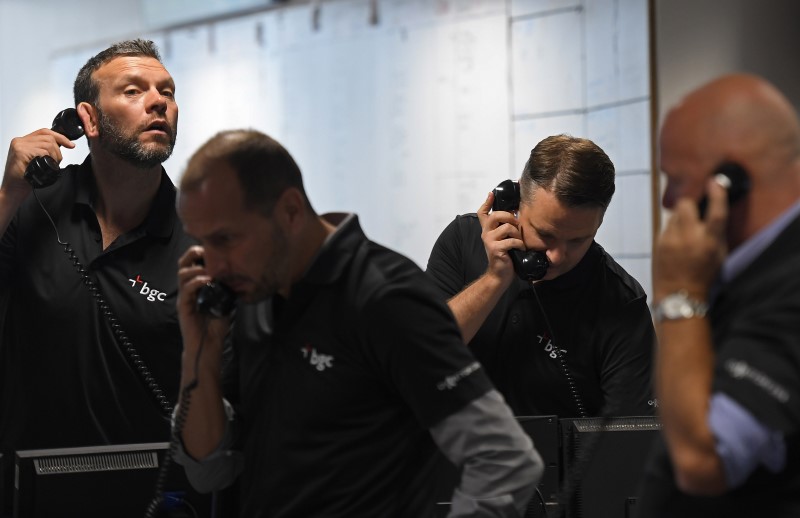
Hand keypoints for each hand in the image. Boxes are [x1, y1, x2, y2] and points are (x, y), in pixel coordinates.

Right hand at [1, 129, 74, 199]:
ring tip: (51, 164)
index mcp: (23, 141)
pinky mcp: (20, 152)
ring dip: (54, 156)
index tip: (70, 145)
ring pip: (47, 144)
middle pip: (48, 138)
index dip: (60, 137)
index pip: (44, 132)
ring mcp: (19, 146)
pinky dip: (48, 158)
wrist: (13, 188)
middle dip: (58, 150)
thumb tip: (63, 146)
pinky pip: (41, 152)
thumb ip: (44, 150)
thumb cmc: (24, 176)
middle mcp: (20, 141)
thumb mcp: (36, 160)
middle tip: (57, 161)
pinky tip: (45, 165)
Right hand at [177, 246, 230, 365]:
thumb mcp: (226, 302)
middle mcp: (188, 288)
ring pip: (182, 273)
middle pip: (183, 263)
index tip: (214, 249)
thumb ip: (229, 289)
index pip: (193, 262)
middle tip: (206, 252)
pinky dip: (196, 282)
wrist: (209, 345)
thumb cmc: (217, 325)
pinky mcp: (183, 306)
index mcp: (197, 285)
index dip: (200, 252)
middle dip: (193, 253)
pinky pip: (186, 289)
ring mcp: (185, 297)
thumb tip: (242, 276)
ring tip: (209, 269)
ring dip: (196, 268)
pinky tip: (206, 281)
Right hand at [476, 191, 523, 285]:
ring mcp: (489, 241)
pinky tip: (520, 249)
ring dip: (517, 234)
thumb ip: (505, 228)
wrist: (499, 275)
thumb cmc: (504, 256)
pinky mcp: (495, 249)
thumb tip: (515, 214)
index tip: (491, 194)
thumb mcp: (503, 239)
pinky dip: (519, 244)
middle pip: (496, 215)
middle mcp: (485, 234)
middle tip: (516, 224)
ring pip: (507, 227)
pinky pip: (512, 241)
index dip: (486, 202)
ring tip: (520, 241)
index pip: (482, 213)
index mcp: (487, 230)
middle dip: (510, 217)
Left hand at [653, 178, 727, 300]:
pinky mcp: (657, 243)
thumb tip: (713, 211)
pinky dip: (672, 230)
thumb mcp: (720, 255)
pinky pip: (665, 227)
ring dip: (680, 219)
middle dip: (690, 204)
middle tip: (694, 212)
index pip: (716, 211)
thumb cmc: (704, 276)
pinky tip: (676, 243)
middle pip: (685, 204)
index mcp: (709, 241)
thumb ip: (717, 233)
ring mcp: (670, 239)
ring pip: (673, 215)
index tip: (714, 181)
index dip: (717, 193)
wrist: (678, 294)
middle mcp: (689, 237)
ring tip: (686, 234)